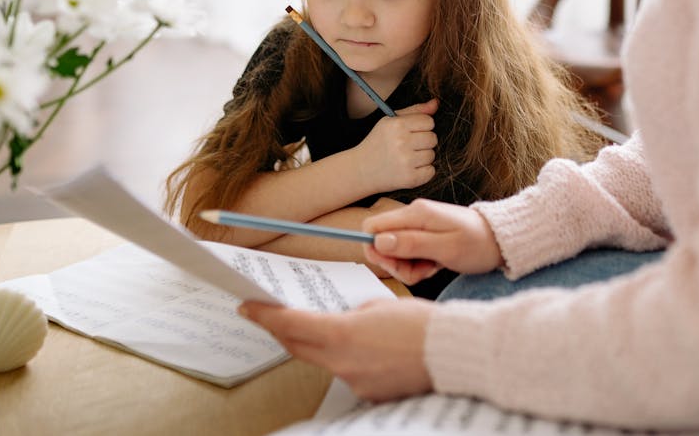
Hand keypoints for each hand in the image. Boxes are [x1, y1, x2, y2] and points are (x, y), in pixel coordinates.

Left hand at [240, 298, 434, 400]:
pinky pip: (349, 373)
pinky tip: (368, 349)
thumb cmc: (420, 323)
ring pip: (324, 360)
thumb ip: (352, 313)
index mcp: (340, 333)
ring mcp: (353, 382)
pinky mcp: (368, 393)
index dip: (264, 315)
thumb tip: (342, 320)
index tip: (247, 306)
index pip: (290, 324)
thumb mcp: (380, 305)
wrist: (450, 353)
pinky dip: (350, 359)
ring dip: (320, 344)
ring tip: (330, 328)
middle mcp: (340, 362)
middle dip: (282, 330)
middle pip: (298, 346)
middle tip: (270, 316)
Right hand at [352, 100, 437, 193]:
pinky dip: (423, 172)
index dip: (422, 127)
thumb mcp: (391, 121)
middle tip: (408, 146)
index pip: (429, 121)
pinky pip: (431, 171)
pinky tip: (409, 169)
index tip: (412, 132)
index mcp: (397, 124)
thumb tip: (436, 102)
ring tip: (406, 158)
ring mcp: (406, 161)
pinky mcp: (410, 178)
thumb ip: (415, 111)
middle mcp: (401, 142)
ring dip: (423, 157)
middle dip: (423, 142)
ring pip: (432, 155)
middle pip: (433, 138)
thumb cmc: (379, 142)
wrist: (361, 170)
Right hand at [362, 199, 502, 285]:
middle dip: (395, 263)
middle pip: (381, 242)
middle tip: (419, 271)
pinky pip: (408, 255)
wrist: (501, 241)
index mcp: (416, 214)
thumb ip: (411, 244)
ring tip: (432, 267)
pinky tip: (435, 265)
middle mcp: (413, 216)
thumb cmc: (478, 244)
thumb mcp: (445, 248)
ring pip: (395, 252)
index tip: (396, 265)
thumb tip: (378, 242)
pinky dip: (418, 265)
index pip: (372, 226)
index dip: (375, 249)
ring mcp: (418, 226)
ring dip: (409, 267)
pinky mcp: (424, 237)